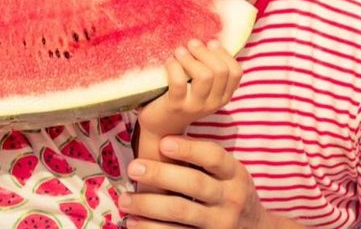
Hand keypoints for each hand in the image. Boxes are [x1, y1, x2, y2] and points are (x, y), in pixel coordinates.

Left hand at [121, 136, 265, 228]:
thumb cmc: (230, 193)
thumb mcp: (229, 174)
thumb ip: (203, 160)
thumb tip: (158, 139)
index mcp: (235, 175)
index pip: (214, 157)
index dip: (188, 149)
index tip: (163, 142)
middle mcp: (230, 198)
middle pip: (194, 184)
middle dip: (161, 175)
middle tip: (133, 168)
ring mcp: (219, 223)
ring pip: (181, 212)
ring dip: (149, 205)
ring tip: (125, 200)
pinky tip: (133, 222)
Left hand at [138, 39, 241, 136]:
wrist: (161, 129)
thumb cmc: (183, 99)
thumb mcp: (202, 89)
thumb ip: (210, 71)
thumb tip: (211, 40)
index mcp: (223, 97)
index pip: (236, 72)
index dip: (224, 54)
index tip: (211, 43)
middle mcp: (213, 103)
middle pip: (220, 71)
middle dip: (205, 52)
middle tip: (191, 43)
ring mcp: (195, 106)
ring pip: (204, 75)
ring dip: (190, 58)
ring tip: (179, 51)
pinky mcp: (176, 106)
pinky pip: (178, 82)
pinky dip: (174, 66)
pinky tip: (169, 62)